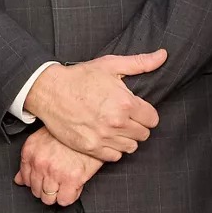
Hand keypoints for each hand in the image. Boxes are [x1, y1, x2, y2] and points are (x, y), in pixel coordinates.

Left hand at [15, 126, 102, 206]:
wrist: (90, 128)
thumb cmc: (67, 133)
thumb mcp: (41, 140)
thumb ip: (29, 161)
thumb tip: (19, 179)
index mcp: (30, 151)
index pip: (25, 179)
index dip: (36, 182)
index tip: (44, 180)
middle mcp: (40, 162)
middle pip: (36, 191)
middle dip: (45, 189)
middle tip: (56, 183)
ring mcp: (54, 172)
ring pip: (48, 199)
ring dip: (56, 195)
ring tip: (64, 186)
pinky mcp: (71, 179)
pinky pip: (64, 200)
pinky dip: (68, 197)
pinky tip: (72, 188)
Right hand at [25, 50, 166, 161]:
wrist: (49, 91)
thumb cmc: (79, 77)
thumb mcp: (110, 65)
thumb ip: (140, 63)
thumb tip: (163, 55)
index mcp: (125, 103)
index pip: (153, 119)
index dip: (146, 113)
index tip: (137, 110)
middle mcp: (116, 123)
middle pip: (143, 135)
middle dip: (137, 126)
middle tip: (124, 117)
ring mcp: (103, 137)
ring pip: (131, 147)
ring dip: (126, 138)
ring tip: (115, 127)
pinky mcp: (90, 147)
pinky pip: (114, 157)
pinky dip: (113, 149)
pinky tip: (106, 137)